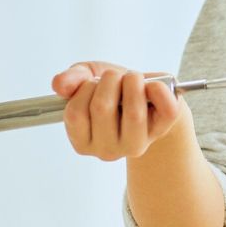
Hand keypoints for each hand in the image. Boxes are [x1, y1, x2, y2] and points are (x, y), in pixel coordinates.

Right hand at [51, 61, 182, 160]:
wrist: (146, 96)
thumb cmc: (114, 89)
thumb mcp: (88, 78)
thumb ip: (72, 79)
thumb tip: (60, 84)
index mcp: (83, 141)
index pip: (75, 113)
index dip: (85, 89)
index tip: (94, 83)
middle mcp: (107, 150)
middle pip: (102, 108)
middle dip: (109, 80)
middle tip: (115, 76)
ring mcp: (135, 145)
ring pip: (134, 112)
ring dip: (132, 82)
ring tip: (132, 78)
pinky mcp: (161, 132)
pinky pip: (166, 109)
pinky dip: (160, 89)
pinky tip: (153, 85)